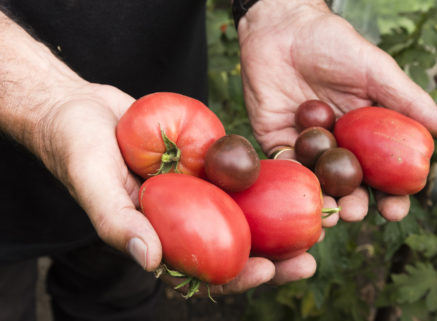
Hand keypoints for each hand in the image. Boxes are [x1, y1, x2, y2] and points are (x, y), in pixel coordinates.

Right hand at [36, 83, 286, 293]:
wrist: (79, 109)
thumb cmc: (77, 150)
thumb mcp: (93, 185)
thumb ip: (119, 224)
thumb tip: (150, 261)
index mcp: (159, 238)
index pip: (201, 270)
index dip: (236, 277)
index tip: (268, 270)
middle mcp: (183, 218)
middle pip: (233, 246)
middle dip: (273, 256)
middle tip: (310, 258)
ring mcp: (195, 190)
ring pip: (243, 212)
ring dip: (279, 220)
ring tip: (317, 222)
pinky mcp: (202, 162)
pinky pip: (236, 173)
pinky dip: (264, 179)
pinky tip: (295, 177)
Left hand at [238, 0, 436, 224]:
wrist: (285, 28)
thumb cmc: (335, 45)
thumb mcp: (376, 71)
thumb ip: (407, 101)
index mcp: (365, 133)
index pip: (381, 171)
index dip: (390, 194)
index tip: (395, 209)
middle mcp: (337, 144)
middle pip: (348, 184)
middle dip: (354, 203)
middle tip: (355, 213)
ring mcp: (306, 145)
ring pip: (316, 181)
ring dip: (322, 199)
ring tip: (328, 213)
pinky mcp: (276, 139)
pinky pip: (284, 163)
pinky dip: (291, 177)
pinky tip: (299, 187)